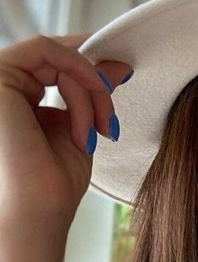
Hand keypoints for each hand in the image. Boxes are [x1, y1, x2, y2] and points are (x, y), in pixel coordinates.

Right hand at [0, 34, 130, 234]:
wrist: (39, 210)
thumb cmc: (55, 183)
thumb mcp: (83, 127)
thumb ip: (95, 92)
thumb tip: (119, 66)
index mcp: (20, 99)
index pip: (55, 65)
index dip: (88, 62)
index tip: (122, 71)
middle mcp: (5, 89)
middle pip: (60, 60)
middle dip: (97, 84)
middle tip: (112, 120)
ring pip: (56, 57)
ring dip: (90, 92)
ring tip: (98, 131)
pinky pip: (45, 51)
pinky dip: (78, 71)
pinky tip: (92, 101)